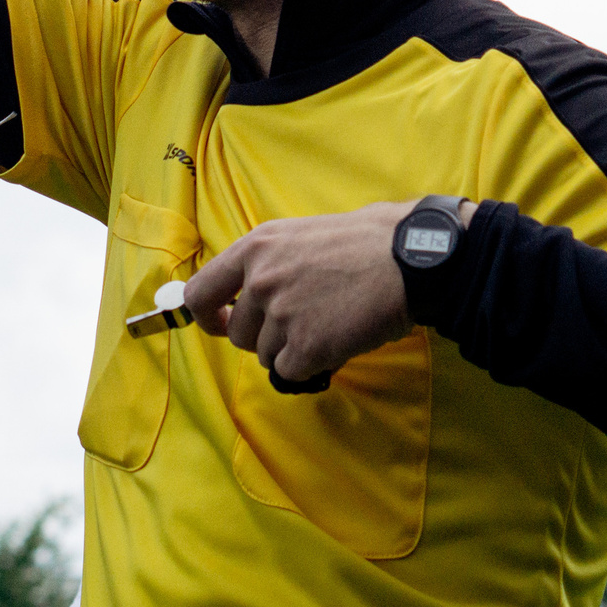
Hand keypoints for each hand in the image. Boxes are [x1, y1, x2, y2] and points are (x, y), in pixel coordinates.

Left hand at [184, 200, 421, 384]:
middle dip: (263, 337)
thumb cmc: (363, 244)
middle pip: (237, 333)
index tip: (222, 323)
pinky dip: (311, 364)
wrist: (407, 259)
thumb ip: (266, 264)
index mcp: (255, 248)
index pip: (200, 292)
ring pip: (265, 355)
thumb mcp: (300, 236)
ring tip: (326, 323)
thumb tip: (245, 298)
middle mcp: (260, 280)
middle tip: (299, 323)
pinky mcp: (306, 345)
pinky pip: (291, 371)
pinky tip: (336, 339)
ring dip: (291, 349)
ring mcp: (282, 314)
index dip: (207, 315)